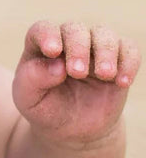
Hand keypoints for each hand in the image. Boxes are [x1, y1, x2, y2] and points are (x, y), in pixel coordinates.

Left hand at [12, 21, 140, 148]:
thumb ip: (34, 79)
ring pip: (104, 34)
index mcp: (40, 45)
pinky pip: (128, 50)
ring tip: (105, 75)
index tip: (53, 51)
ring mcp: (93, 49)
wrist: (72, 128)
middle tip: (77, 73)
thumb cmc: (44, 107)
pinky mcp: (117, 61)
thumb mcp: (28, 98)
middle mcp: (67, 41)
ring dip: (106, 51)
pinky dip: (129, 62)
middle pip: (75, 30)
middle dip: (78, 48)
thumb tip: (57, 65)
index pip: (44, 29)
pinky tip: (122, 82)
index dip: (48, 35)